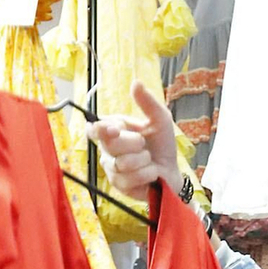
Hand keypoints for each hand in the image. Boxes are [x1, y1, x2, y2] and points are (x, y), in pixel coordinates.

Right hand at [88, 80, 180, 204]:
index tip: (115, 129)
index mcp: (114, 131)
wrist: (172, 172)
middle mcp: (108, 150)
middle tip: (144, 145)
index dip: (100, 129)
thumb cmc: (163, 146)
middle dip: (134, 144)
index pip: (95, 128)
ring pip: (122, 163)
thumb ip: (148, 102)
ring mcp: (112, 169)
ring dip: (143, 161)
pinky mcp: (119, 186)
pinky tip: (150, 173)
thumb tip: (136, 82)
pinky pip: (130, 178)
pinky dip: (146, 174)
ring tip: (149, 160)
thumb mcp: (160, 120)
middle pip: (110, 145)